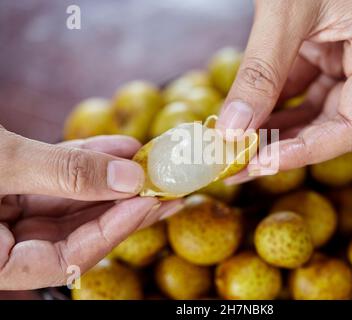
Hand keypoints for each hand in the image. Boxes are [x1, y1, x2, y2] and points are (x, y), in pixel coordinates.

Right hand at [0, 131, 180, 289]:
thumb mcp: (3, 164)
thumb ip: (63, 173)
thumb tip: (130, 178)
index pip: (67, 260)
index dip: (113, 231)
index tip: (148, 202)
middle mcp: (5, 244)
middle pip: (77, 231)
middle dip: (123, 203)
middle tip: (165, 187)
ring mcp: (8, 215)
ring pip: (71, 200)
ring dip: (112, 176)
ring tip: (148, 160)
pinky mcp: (12, 187)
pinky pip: (56, 177)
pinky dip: (88, 159)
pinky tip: (120, 147)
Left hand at [216, 0, 351, 181]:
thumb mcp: (284, 12)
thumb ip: (259, 73)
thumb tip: (231, 130)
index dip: (307, 152)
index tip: (261, 164)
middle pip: (331, 126)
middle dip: (284, 148)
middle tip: (239, 166)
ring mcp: (347, 59)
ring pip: (313, 114)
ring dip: (273, 133)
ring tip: (235, 149)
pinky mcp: (323, 55)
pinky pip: (299, 93)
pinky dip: (271, 109)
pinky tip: (244, 121)